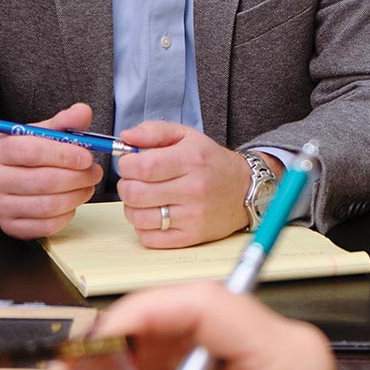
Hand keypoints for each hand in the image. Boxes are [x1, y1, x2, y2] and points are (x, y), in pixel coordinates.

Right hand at [0, 103, 102, 238]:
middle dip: (76, 178)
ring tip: (87, 186)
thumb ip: (61, 122)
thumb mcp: (36, 132)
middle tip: (94, 172)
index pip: (32, 152)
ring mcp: (0, 206)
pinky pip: (44, 227)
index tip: (87, 157)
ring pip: (46, 206)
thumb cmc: (21, 154)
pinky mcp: (10, 227)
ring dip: (76, 197)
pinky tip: (72, 203)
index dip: (64, 155)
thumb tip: (83, 112)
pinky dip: (65, 216)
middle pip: (42, 181)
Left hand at [116, 123, 274, 247]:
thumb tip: (125, 138)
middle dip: (126, 185)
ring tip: (142, 198)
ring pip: (138, 217)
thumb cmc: (211, 162)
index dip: (126, 165)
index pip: (143, 166)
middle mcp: (193, 189)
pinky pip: (149, 238)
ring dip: (131, 207)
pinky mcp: (191, 237)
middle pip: (136, 193)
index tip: (128, 163)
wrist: (244, 189)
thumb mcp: (186, 136)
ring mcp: (192, 216)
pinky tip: (152, 214)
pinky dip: (142, 226)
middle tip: (133, 180)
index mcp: (190, 160)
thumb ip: (153, 131)